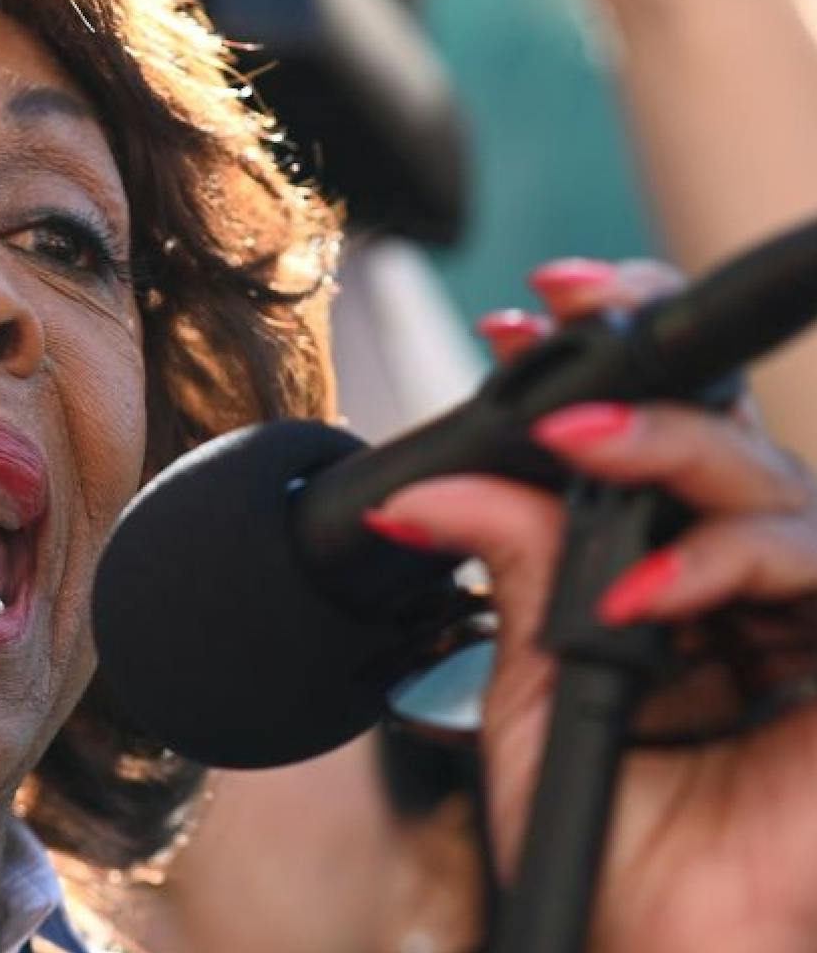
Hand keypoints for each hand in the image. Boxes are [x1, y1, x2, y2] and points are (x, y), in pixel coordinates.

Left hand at [380, 259, 816, 951]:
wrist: (658, 946)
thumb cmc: (613, 835)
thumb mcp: (538, 687)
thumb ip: (513, 573)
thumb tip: (427, 487)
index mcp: (685, 576)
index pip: (666, 441)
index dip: (616, 359)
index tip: (523, 315)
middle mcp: (759, 587)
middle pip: (728, 438)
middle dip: (640, 375)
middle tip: (544, 355)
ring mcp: (813, 622)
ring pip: (775, 488)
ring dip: (670, 455)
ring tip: (577, 452)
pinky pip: (813, 572)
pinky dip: (724, 566)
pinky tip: (642, 595)